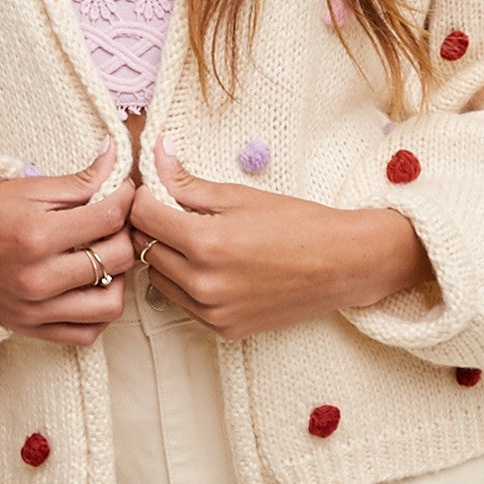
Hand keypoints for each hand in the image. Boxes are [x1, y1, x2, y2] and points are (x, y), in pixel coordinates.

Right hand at [0, 137, 135, 344]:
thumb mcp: (32, 188)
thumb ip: (81, 179)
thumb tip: (116, 155)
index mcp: (37, 236)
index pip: (108, 217)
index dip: (125, 198)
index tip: (122, 191)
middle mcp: (38, 279)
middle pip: (117, 259)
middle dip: (124, 234)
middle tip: (114, 222)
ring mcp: (36, 309)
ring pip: (110, 305)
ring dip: (117, 278)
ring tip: (103, 257)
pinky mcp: (33, 329)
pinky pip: (87, 333)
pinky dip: (97, 313)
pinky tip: (90, 287)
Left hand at [129, 136, 433, 338]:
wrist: (341, 266)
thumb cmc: (295, 223)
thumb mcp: (239, 195)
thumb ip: (189, 182)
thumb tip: (157, 153)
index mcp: (206, 243)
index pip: (142, 217)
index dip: (142, 197)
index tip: (152, 188)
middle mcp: (203, 284)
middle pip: (144, 250)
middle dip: (149, 226)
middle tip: (166, 208)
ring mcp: (212, 312)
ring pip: (158, 279)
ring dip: (163, 256)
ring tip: (188, 236)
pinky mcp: (222, 330)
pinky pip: (182, 303)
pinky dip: (183, 282)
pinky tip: (206, 264)